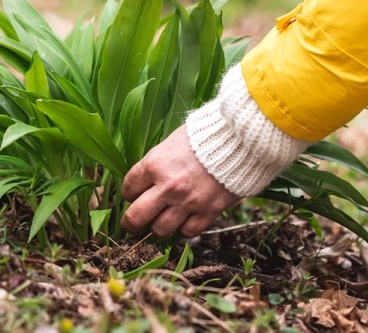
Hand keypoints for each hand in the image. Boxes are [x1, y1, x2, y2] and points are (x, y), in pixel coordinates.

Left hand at [121, 125, 240, 237]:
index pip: (128, 188)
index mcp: (154, 164)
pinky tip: (186, 218)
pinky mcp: (208, 211)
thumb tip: (145, 179)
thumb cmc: (204, 135)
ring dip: (159, 225)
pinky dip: (185, 228)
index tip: (133, 194)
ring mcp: (188, 201)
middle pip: (136, 217)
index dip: (128, 193)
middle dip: (131, 222)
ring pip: (160, 229)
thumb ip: (157, 163)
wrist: (239, 140)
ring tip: (163, 218)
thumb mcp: (172, 141)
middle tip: (132, 223)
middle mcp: (167, 186)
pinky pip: (188, 232)